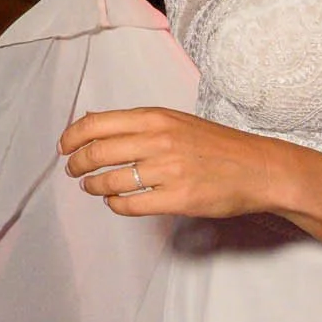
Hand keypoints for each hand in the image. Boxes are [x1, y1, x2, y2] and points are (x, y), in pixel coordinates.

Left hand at [59, 107, 286, 218]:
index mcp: (155, 117)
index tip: (63, 147)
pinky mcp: (178, 199)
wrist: (258, 168)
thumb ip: (136, 123)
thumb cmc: (215, 144)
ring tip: (92, 188)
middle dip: (76, 164)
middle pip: (96, 153)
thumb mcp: (174, 120)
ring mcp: (168, 171)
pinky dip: (115, 204)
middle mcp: (158, 140)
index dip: (71, 137)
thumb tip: (90, 123)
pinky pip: (131, 204)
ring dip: (93, 187)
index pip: (95, 124)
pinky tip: (115, 202)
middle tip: (73, 171)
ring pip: (110, 180)